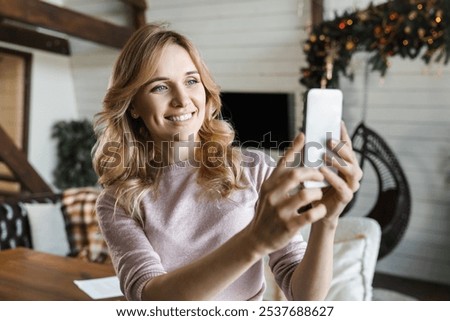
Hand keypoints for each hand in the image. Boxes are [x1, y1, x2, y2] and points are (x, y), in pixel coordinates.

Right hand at [246, 134, 327, 254]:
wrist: (257, 237)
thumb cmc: (269, 209)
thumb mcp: (269, 188)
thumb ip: (283, 168)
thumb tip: (299, 138)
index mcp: (269, 184)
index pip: (284, 162)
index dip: (296, 149)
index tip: (306, 137)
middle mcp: (272, 195)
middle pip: (296, 175)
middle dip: (314, 173)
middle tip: (321, 175)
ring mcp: (280, 211)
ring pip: (305, 194)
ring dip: (317, 192)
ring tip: (320, 193)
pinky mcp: (288, 226)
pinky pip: (310, 214)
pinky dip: (319, 210)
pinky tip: (320, 208)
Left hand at [315, 121, 362, 224]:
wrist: (313, 211)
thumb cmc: (313, 187)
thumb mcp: (311, 167)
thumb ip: (310, 154)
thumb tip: (302, 134)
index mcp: (344, 164)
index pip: (347, 146)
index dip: (344, 134)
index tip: (338, 122)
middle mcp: (351, 173)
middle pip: (352, 157)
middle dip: (341, 147)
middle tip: (329, 140)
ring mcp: (350, 186)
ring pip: (352, 171)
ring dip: (338, 161)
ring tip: (325, 155)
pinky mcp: (346, 198)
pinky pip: (343, 187)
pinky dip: (333, 178)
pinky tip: (322, 171)